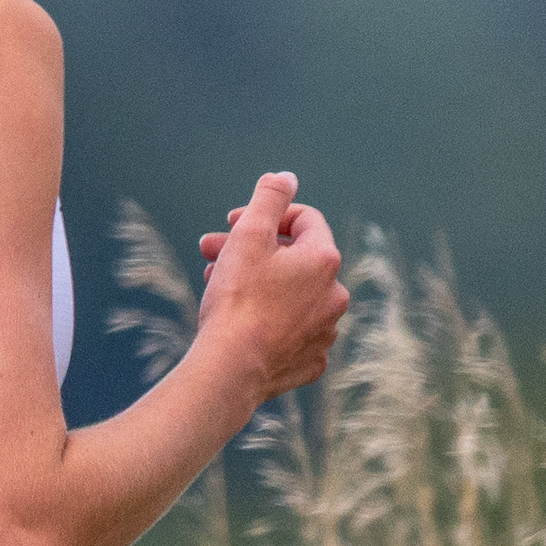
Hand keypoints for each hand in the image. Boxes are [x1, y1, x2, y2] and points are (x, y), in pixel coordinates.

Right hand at [195, 171, 348, 403]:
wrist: (230, 368)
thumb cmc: (237, 299)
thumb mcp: (249, 235)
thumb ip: (270, 198)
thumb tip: (286, 177)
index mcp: (324, 260)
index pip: (303, 219)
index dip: (265, 215)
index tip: (232, 223)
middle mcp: (335, 295)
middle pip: (293, 259)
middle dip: (251, 249)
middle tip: (211, 252)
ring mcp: (325, 331)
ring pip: (291, 295)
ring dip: (258, 283)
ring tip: (216, 285)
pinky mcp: (310, 360)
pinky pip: (291, 330)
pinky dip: (268, 320)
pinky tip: (240, 321)